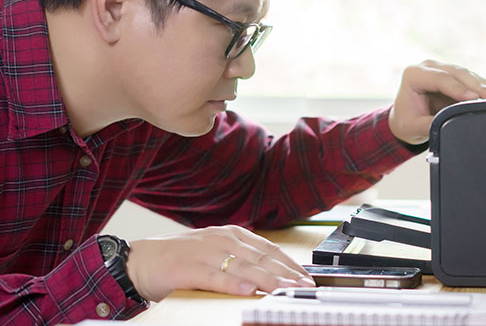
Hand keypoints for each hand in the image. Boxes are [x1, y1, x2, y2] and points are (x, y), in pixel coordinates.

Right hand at [127, 225, 314, 301]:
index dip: (290, 264)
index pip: (270, 249)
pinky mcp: (188, 268)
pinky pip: (215, 277)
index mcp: (232, 235)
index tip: (307, 277)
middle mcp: (223, 240)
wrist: (138, 261)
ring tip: (287, 289)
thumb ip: (242, 261)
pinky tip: (248, 291)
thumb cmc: (180, 260)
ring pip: (244, 267)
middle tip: (305, 286)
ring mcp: (205, 252)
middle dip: (286, 273)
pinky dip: (233, 284)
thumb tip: (271, 276)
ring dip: (268, 279)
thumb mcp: (217, 254)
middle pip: (262, 258)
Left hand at [389, 60, 485, 144]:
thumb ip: (429, 124)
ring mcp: (442, 69)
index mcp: (413, 75)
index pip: (439, 79)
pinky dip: (485, 86)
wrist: (405, 119)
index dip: (458, 88)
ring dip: (484, 85)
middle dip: (477, 85)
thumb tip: (449, 124)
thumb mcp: (414, 127)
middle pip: (456, 73)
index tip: (474, 97)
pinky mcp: (453, 75)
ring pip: (466, 74)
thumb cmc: (407, 121)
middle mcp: (428, 67)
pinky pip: (471, 79)